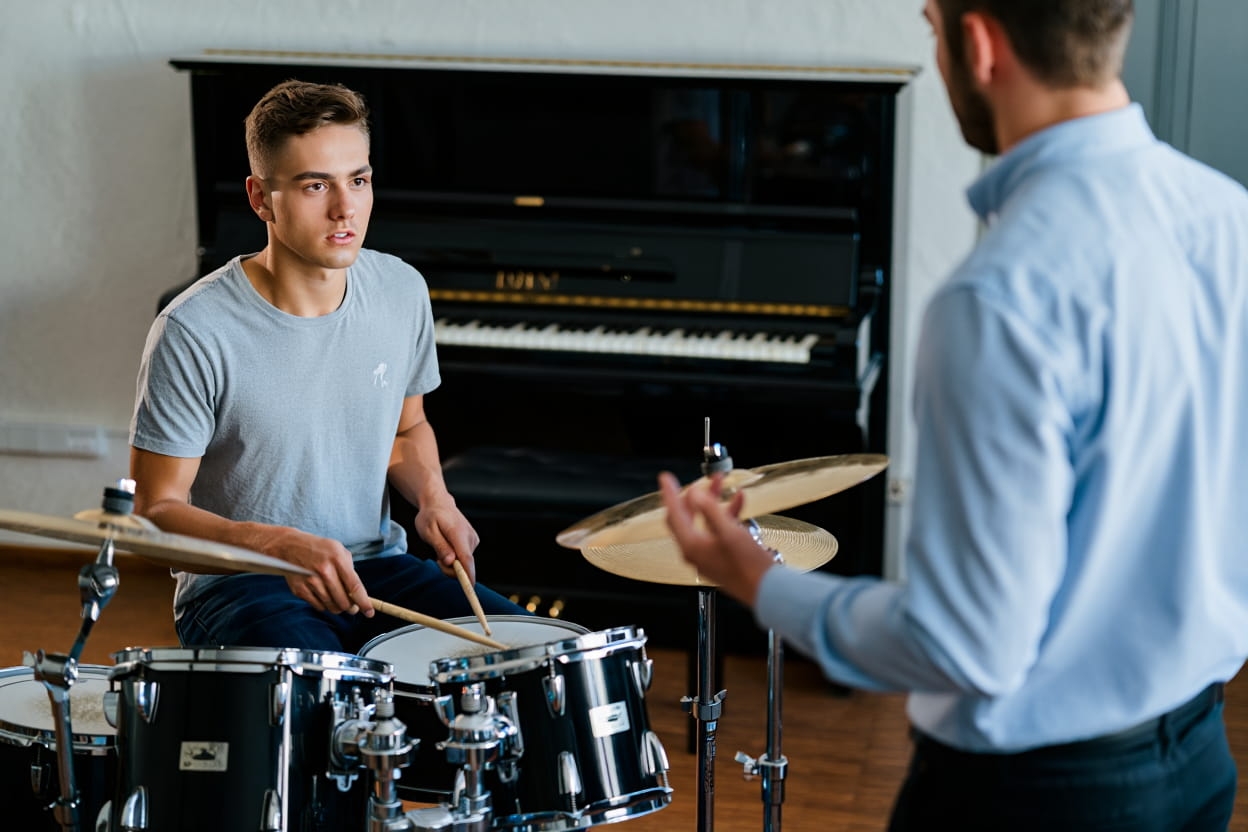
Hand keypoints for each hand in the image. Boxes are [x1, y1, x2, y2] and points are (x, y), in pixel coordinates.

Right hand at [262, 527, 373, 616]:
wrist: (290, 546)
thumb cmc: (320, 549)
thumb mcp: (339, 551)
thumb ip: (350, 570)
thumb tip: (357, 594)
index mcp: (337, 559)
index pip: (355, 586)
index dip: (364, 602)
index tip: (370, 612)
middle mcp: (324, 571)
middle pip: (343, 601)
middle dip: (351, 607)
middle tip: (352, 607)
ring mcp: (310, 581)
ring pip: (331, 606)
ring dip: (337, 607)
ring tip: (337, 599)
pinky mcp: (300, 589)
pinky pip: (318, 606)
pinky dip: (324, 605)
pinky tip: (323, 595)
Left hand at [414, 498, 480, 581]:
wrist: (438, 503)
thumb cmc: (431, 516)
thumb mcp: (428, 531)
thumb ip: (440, 546)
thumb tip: (450, 562)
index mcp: (458, 533)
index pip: (466, 558)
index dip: (468, 574)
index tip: (470, 588)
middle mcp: (470, 537)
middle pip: (465, 565)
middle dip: (451, 569)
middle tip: (437, 560)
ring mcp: (473, 540)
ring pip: (465, 563)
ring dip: (452, 563)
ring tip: (441, 549)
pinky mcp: (473, 542)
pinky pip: (465, 558)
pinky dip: (456, 558)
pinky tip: (448, 547)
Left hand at [658, 471, 776, 605]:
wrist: (767, 590)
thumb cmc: (748, 567)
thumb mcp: (729, 532)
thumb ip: (709, 510)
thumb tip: (694, 494)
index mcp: (692, 546)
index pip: (674, 514)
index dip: (669, 493)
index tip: (666, 478)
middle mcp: (695, 551)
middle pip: (686, 517)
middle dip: (694, 495)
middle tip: (701, 480)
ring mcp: (708, 554)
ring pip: (704, 521)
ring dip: (712, 502)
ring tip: (722, 485)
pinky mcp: (720, 556)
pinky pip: (717, 530)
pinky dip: (725, 515)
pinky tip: (738, 503)